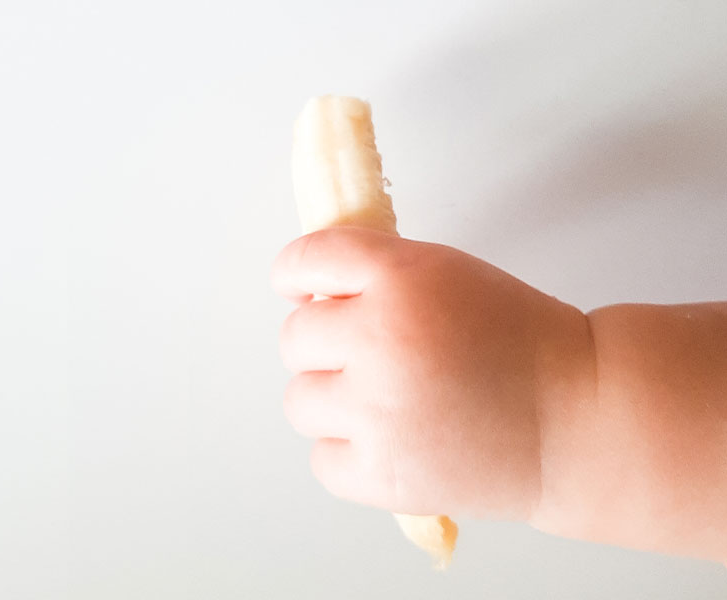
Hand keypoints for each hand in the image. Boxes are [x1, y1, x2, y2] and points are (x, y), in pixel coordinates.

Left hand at [271, 227, 588, 520]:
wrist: (575, 419)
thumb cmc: (517, 342)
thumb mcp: (446, 276)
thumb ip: (377, 276)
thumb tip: (306, 299)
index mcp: (400, 280)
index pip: (306, 260)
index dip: (296, 275)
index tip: (300, 288)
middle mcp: (380, 341)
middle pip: (295, 337)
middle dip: (325, 344)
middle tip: (374, 356)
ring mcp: (376, 414)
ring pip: (299, 401)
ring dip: (332, 401)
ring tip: (387, 403)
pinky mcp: (381, 476)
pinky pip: (322, 459)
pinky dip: (348, 454)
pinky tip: (392, 443)